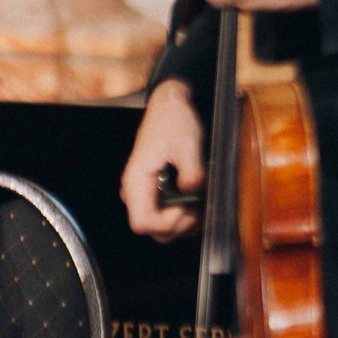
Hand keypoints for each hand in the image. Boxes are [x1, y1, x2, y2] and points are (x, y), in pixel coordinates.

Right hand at [123, 79, 204, 241]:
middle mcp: (136, 191)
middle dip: (179, 225)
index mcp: (136, 181)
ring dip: (184, 222)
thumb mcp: (187, 144)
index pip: (143, 223)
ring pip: (160, 226)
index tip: (186, 207)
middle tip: (198, 208)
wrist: (169, 107)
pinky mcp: (155, 191)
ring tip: (201, 204)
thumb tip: (192, 192)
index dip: (168, 223)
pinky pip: (165, 215)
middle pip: (152, 230)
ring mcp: (145, 192)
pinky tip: (197, 201)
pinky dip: (184, 215)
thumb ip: (191, 172)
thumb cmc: (172, 121)